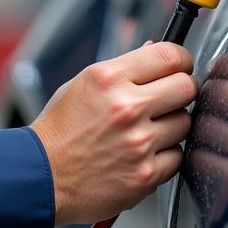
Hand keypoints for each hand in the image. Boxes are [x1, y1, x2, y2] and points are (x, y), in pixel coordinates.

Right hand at [30, 41, 196, 224]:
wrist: (41, 177)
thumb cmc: (59, 130)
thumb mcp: (83, 83)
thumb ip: (123, 68)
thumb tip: (153, 50)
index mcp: (108, 78)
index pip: (169, 56)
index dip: (182, 59)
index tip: (181, 65)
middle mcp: (126, 107)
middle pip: (186, 87)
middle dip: (182, 89)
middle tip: (170, 97)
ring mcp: (138, 143)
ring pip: (185, 122)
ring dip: (172, 125)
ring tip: (147, 129)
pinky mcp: (145, 175)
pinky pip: (177, 157)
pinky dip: (165, 155)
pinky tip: (143, 153)